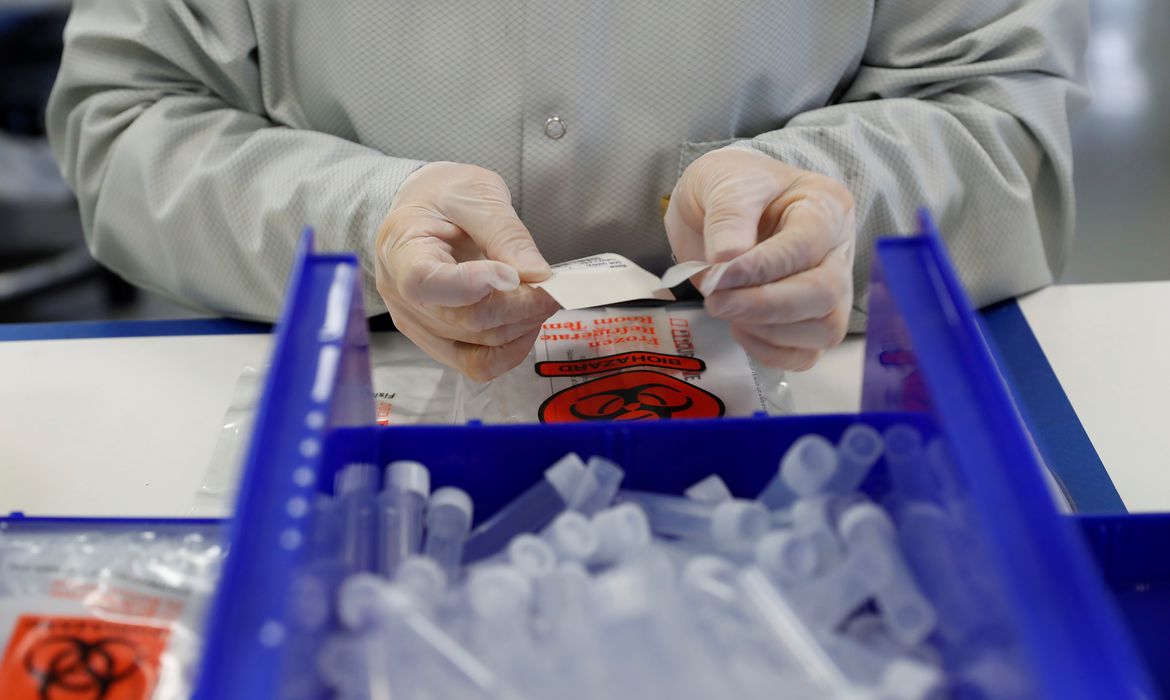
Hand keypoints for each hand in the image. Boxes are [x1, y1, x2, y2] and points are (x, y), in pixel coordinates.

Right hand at [375, 162, 559, 380]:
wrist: (426, 209)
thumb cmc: (444, 195)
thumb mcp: (477, 193)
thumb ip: (506, 232)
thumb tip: (537, 274)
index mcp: (401, 248)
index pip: (425, 282)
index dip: (472, 285)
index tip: (512, 275)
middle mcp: (401, 295)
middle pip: (464, 320)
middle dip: (519, 306)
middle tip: (552, 286)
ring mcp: (418, 324)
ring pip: (477, 346)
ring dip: (521, 326)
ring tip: (541, 297)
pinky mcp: (438, 342)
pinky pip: (476, 364)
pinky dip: (510, 351)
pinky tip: (525, 323)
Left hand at [665, 149, 855, 369]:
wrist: (720, 203)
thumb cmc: (731, 185)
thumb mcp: (723, 181)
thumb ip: (728, 217)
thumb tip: (728, 262)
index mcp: (826, 205)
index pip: (806, 246)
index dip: (761, 268)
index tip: (719, 277)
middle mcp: (838, 250)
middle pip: (825, 293)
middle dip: (766, 305)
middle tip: (717, 301)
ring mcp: (830, 290)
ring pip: (825, 329)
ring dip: (768, 330)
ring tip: (726, 308)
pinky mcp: (810, 322)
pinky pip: (805, 354)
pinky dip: (769, 351)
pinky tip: (740, 328)